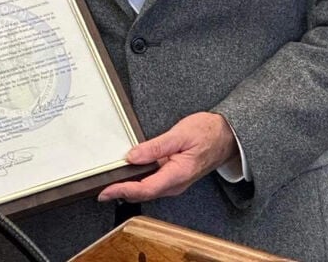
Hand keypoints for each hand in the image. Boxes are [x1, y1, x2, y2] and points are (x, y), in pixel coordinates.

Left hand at [97, 112, 237, 202]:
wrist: (226, 136)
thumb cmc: (207, 133)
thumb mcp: (180, 134)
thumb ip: (156, 147)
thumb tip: (133, 156)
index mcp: (178, 174)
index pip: (145, 188)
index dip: (123, 191)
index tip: (106, 191)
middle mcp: (176, 183)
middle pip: (144, 193)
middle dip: (122, 193)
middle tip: (102, 190)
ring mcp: (175, 182)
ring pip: (148, 190)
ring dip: (129, 189)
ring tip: (110, 184)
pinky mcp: (174, 177)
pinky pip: (153, 184)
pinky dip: (138, 183)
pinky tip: (129, 176)